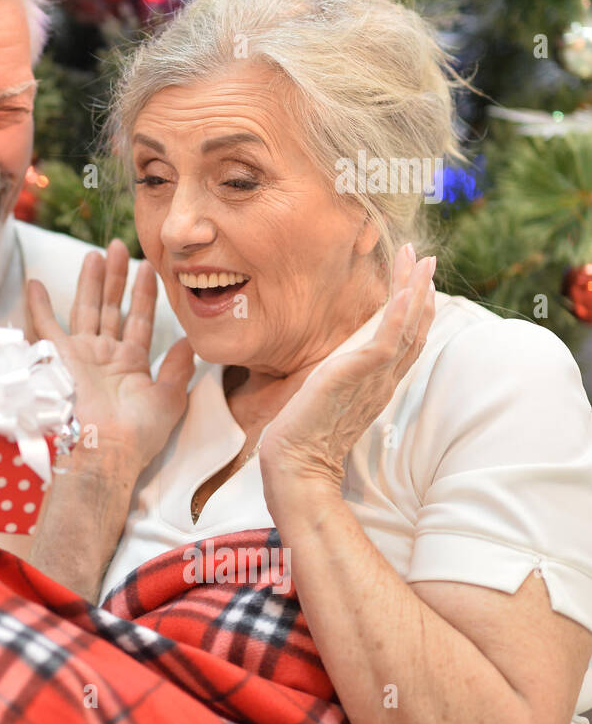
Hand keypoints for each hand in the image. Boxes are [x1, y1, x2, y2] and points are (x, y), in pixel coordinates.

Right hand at [27, 238, 195, 478]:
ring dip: (90, 281)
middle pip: (110, 307)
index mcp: (130, 365)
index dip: (144, 294)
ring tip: (96, 253)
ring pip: (86, 308)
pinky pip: (45, 326)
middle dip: (115, 277)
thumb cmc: (138, 431)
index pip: (139, 320)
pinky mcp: (59, 357)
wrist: (106, 448)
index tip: (149, 267)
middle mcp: (104, 356)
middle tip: (118, 246)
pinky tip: (36, 283)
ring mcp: (81, 355)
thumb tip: (190, 341)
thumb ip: (179, 368)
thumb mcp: (169, 399)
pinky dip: (38, 306)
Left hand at [259, 244, 436, 501]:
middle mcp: (382, 380)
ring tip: (422, 260)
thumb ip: (337, 383)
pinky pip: (387, 342)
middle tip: (427, 259)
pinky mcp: (358, 376)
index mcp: (375, 385)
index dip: (415, 312)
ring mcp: (373, 378)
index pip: (404, 343)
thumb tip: (330, 373)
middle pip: (413, 330)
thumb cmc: (302, 438)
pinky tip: (407, 291)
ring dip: (415, 291)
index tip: (417, 282)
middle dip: (421, 292)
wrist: (294, 464)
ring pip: (406, 329)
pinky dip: (399, 315)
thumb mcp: (325, 400)